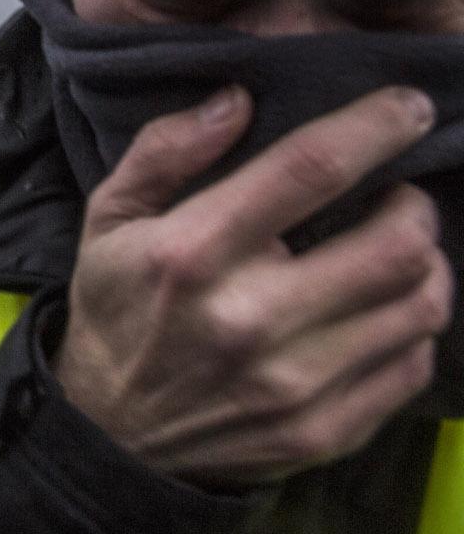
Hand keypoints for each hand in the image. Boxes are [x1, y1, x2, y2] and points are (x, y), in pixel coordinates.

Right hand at [53, 84, 452, 487]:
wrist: (110, 436)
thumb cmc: (116, 308)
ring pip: (420, 304)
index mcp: (191, 253)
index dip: (374, 127)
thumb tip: (238, 97)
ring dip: (425, 264)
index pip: (310, 171)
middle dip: (414, 205)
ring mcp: (294, 385)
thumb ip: (165, 150)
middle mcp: (249, 319)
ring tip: (397, 249)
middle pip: (394, 244)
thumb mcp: (108, 217)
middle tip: (397, 197)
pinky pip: (412, 363)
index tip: (408, 106)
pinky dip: (412, 325)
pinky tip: (380, 309)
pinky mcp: (325, 431)